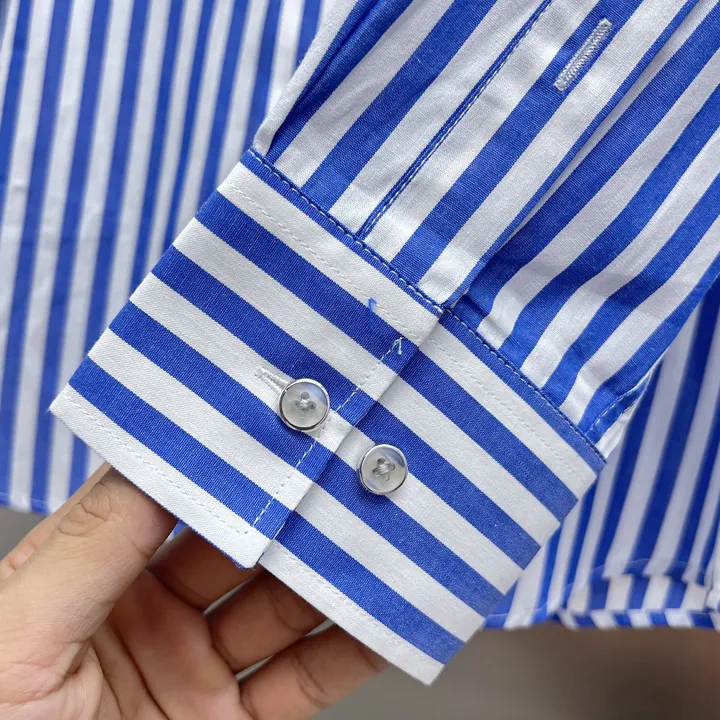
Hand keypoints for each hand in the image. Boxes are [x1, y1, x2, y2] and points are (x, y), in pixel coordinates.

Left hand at [0, 465, 385, 718]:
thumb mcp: (14, 637)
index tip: (274, 424)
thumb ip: (93, 543)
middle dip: (294, 509)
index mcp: (90, 573)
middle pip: (241, 545)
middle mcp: (150, 611)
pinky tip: (383, 616)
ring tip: (380, 530)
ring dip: (333, 571)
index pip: (168, 495)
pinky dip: (351, 650)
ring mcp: (194, 669)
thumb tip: (160, 453)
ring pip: (283, 607)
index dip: (220, 459)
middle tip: (347, 471)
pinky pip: (303, 682)